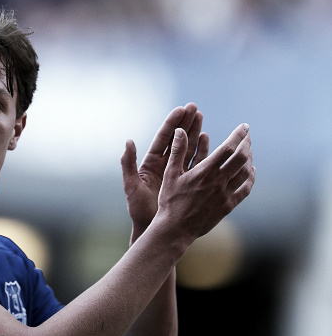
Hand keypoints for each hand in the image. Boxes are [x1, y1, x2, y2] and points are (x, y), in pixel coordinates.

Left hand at [121, 103, 208, 240]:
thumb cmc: (138, 209)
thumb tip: (128, 141)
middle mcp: (163, 164)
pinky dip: (201, 150)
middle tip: (195, 108)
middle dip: (185, 123)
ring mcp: (175, 171)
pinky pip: (195, 162)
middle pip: (176, 139)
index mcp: (150, 163)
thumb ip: (128, 163)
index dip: (172, 123)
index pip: (163, 138)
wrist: (151, 227)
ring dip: (194, 133)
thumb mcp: (131, 186)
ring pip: (186, 148)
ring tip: (201, 117)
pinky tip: (207, 138)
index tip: (181, 109)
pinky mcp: (185, 180)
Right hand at [157, 123, 255, 242]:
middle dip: (247, 144)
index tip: (244, 126)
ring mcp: (225, 195)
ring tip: (247, 151)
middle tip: (247, 137)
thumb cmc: (170, 201)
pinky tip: (251, 172)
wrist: (176, 229)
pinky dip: (251, 178)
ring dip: (249, 160)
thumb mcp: (170, 174)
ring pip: (245, 173)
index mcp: (205, 172)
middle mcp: (218, 182)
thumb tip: (179, 130)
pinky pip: (245, 190)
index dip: (238, 135)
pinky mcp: (228, 206)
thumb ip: (177, 151)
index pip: (228, 148)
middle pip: (241, 158)